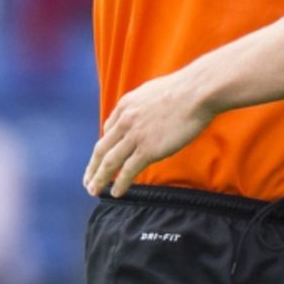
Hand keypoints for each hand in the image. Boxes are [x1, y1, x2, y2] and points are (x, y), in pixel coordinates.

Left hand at [85, 72, 214, 197]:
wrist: (196, 93)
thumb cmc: (183, 90)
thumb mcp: (152, 91)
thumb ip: (142, 104)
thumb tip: (144, 111)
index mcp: (125, 105)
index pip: (108, 129)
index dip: (105, 146)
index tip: (103, 158)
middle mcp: (125, 121)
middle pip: (102, 148)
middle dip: (92, 167)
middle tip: (87, 181)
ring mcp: (135, 136)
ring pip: (110, 162)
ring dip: (99, 179)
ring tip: (94, 191)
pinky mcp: (148, 149)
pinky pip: (128, 170)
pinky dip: (120, 183)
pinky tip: (116, 193)